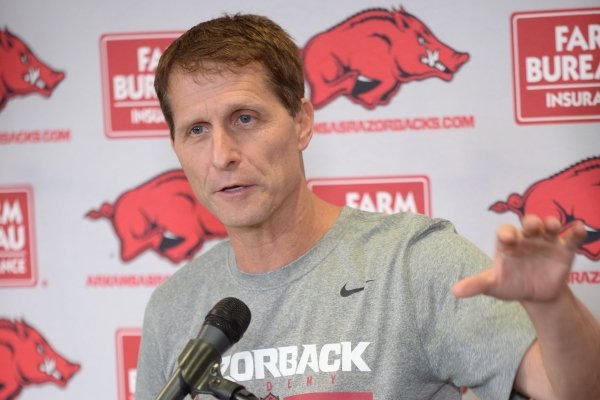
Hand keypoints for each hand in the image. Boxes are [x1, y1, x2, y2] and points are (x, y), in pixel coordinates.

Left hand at [452, 215, 586, 301]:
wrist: (535, 294)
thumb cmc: (510, 284)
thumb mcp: (494, 286)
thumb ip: (476, 285)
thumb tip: (455, 291)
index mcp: (508, 244)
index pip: (506, 233)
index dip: (507, 233)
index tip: (508, 239)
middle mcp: (527, 238)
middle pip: (528, 224)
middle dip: (531, 223)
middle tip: (532, 226)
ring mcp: (546, 242)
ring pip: (549, 227)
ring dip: (551, 223)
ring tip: (553, 226)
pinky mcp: (563, 250)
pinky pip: (570, 238)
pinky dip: (575, 232)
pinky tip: (578, 230)